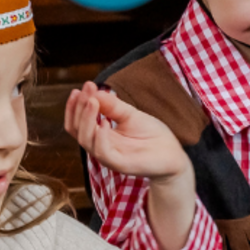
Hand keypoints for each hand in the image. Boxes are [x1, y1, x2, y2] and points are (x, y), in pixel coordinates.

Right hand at [65, 82, 188, 182]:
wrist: (173, 153)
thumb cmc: (151, 135)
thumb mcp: (129, 114)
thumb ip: (112, 105)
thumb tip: (94, 90)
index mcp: (99, 136)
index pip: (77, 122)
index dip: (77, 105)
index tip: (86, 85)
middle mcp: (100, 147)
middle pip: (77, 130)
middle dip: (79, 108)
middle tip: (87, 90)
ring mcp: (109, 157)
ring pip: (86, 141)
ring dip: (86, 119)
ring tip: (93, 101)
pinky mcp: (121, 165)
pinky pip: (103, 153)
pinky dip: (100, 137)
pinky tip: (104, 122)